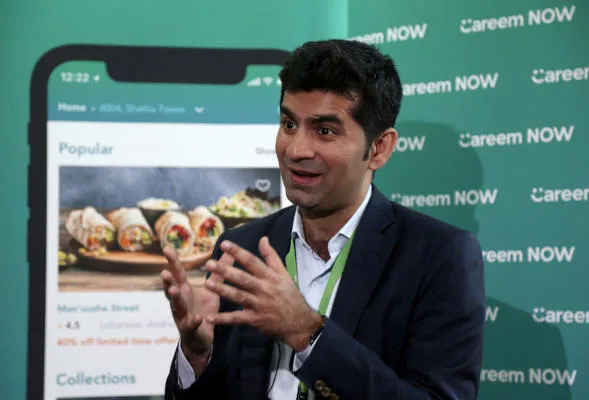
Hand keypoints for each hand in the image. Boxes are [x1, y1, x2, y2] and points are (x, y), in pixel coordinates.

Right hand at [160, 247, 233, 373]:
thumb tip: (230, 252)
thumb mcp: (212, 290)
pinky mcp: (190, 329)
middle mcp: (181, 301)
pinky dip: (192, 322)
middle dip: (167, 280)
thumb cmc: (204, 310)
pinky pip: (190, 325)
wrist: (200, 338)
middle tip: (164, 271)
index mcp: (185, 290)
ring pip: (177, 306)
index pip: (178, 273)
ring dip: (175, 298)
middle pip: (172, 288)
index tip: (167, 248)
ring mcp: (183, 315)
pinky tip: (197, 318)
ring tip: (174, 289)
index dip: (173, 262)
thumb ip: (219, 272)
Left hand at [202, 236, 323, 351]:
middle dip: (225, 270)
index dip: (238, 252)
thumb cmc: (290, 295)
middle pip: (242, 278)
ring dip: (222, 291)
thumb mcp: (284, 273)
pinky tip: (209, 317)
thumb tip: (263, 238)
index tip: (224, 244)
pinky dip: (223, 319)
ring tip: (207, 284)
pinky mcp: (255, 320)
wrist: (300, 322)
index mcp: (269, 276)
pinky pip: (237, 319)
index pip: (252, 261)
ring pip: (238, 296)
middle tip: (209, 264)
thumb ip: (271, 256)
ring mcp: (259, 305)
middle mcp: (264, 289)